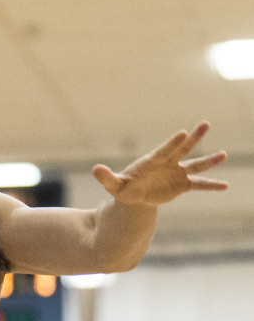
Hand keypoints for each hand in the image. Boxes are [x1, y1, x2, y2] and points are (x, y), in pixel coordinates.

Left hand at [91, 122, 227, 205]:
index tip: (182, 132)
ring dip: (209, 161)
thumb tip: (95, 169)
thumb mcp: (115, 185)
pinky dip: (211, 185)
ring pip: (195, 164)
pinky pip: (199, 184)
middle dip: (193, 138)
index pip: (164, 150)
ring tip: (223, 155)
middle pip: (182, 149)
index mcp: (152, 161)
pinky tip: (225, 186)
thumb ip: (107, 177)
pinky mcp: (182, 184)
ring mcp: (176, 172)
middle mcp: (167, 163)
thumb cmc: (124, 188)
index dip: (172, 143)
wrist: (135, 196)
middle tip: (205, 124)